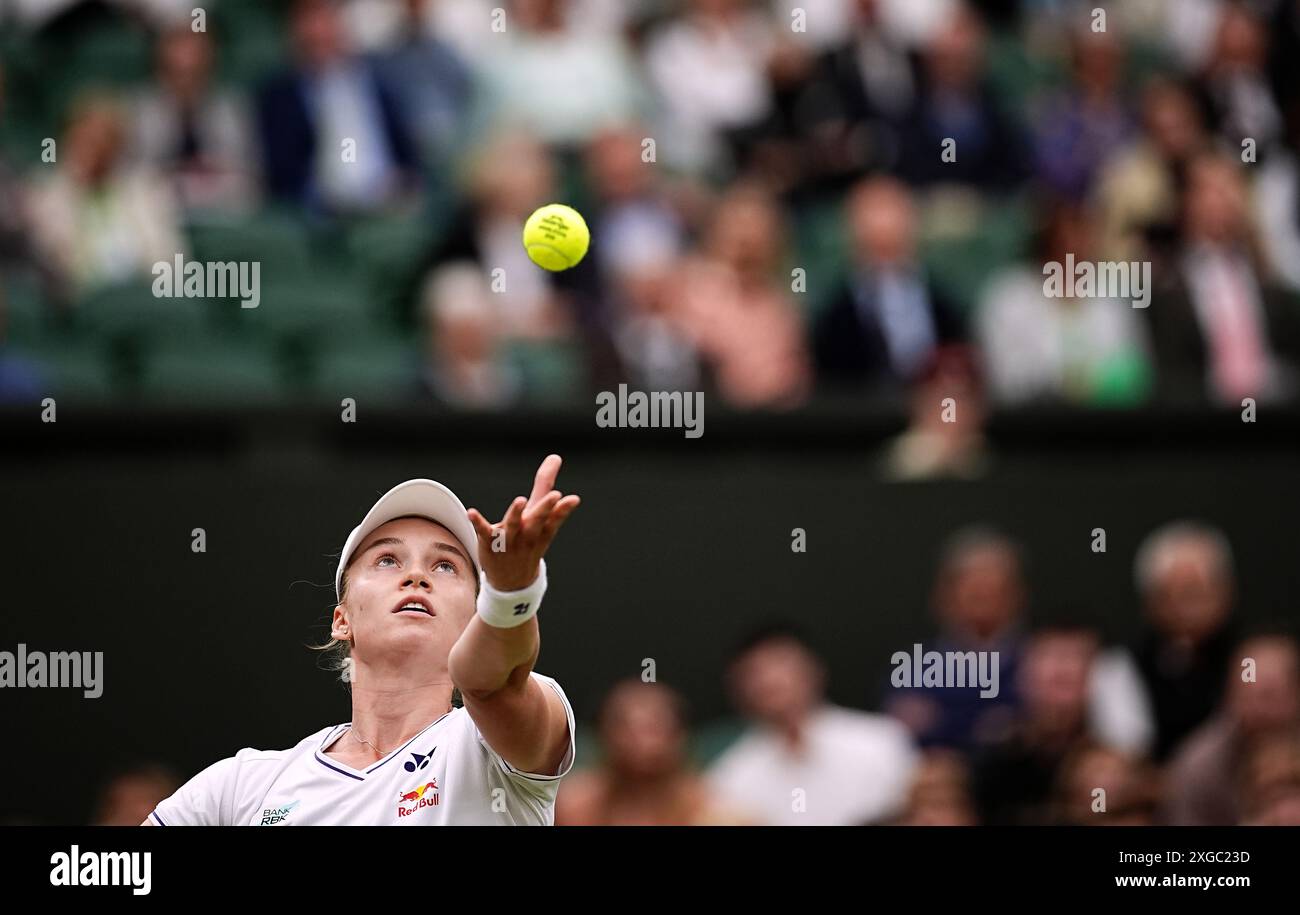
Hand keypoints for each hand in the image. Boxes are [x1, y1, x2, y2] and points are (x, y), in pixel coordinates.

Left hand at [467, 454, 580, 590]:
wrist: (512, 581)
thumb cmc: (529, 540)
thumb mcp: (539, 514)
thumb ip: (544, 484)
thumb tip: (555, 457)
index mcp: (542, 530)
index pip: (555, 519)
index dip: (564, 509)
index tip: (573, 499)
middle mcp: (528, 535)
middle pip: (538, 521)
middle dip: (547, 509)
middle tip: (555, 496)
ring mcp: (509, 540)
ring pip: (513, 526)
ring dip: (516, 514)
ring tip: (520, 501)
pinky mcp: (490, 542)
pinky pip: (484, 532)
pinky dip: (478, 522)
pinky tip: (471, 512)